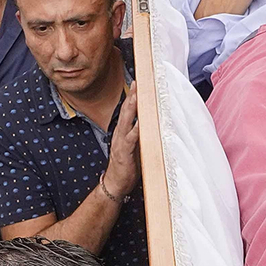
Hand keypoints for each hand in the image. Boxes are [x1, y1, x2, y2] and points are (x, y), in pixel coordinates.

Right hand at [101, 84, 139, 198]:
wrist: (115, 183)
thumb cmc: (126, 164)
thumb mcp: (134, 145)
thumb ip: (140, 133)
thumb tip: (150, 121)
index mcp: (123, 131)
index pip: (128, 110)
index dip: (133, 96)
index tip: (138, 82)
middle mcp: (120, 134)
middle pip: (126, 111)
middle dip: (132, 96)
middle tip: (138, 82)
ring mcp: (121, 142)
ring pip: (127, 122)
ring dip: (132, 109)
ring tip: (137, 96)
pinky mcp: (124, 153)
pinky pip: (130, 140)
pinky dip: (135, 131)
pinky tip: (139, 123)